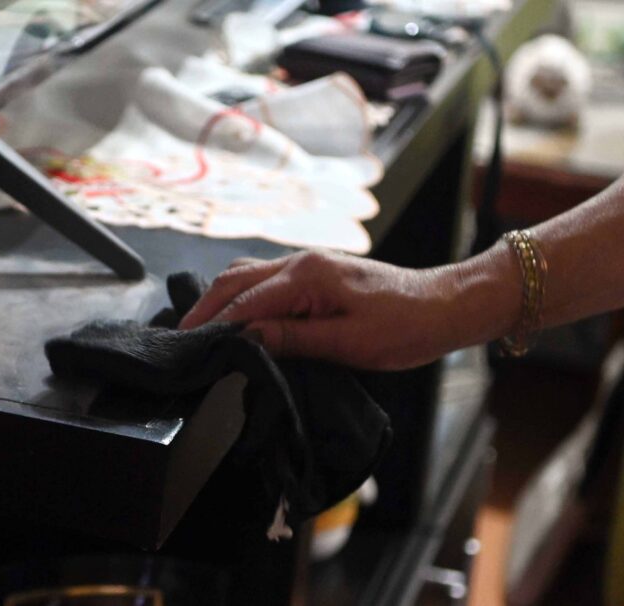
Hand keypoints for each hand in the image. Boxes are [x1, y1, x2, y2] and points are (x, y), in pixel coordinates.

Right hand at [179, 250, 518, 369]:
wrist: (445, 306)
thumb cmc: (407, 326)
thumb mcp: (349, 344)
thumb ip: (292, 339)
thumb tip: (244, 338)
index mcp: (308, 276)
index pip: (244, 301)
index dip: (213, 326)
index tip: (188, 348)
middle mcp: (301, 262)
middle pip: (234, 279)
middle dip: (204, 308)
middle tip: (179, 338)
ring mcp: (307, 265)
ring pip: (246, 275)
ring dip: (219, 300)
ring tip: (198, 330)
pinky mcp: (314, 275)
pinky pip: (264, 280)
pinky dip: (239, 297)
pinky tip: (232, 317)